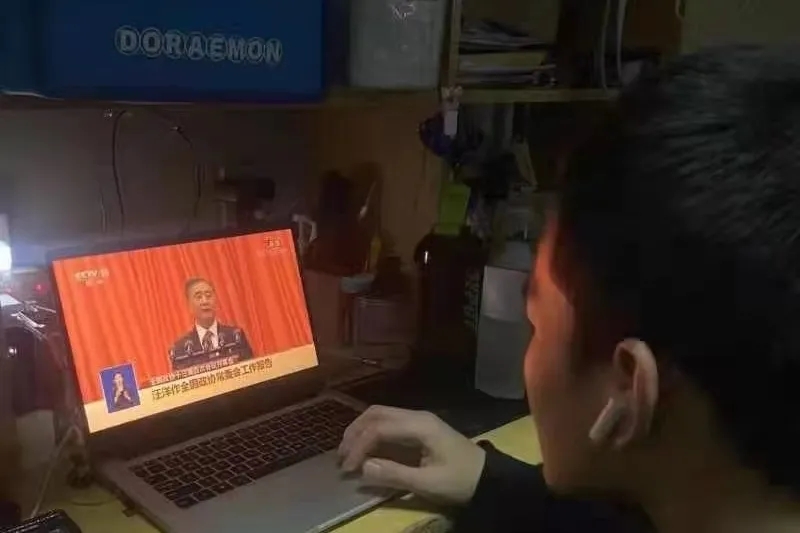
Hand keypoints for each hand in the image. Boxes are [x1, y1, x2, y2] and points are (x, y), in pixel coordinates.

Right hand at [338, 406, 485, 504]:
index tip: (348, 468)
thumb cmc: (460, 480)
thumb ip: (395, 474)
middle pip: (376, 414)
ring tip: (348, 453)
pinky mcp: (419, 429)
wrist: (488, 478)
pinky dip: (372, 434)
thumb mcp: (428, 483)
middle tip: (340, 456)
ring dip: (361, 431)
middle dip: (355, 432)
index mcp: (420, 425)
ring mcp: (418, 421)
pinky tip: (365, 450)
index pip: (379, 428)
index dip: (358, 446)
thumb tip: (363, 468)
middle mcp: (416, 416)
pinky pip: (389, 424)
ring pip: (381, 416)